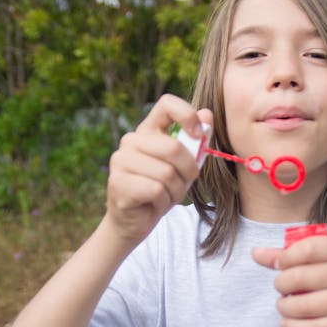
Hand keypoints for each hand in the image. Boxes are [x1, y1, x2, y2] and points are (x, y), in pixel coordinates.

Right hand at [104, 94, 212, 245]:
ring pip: (167, 173)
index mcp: (148, 130)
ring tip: (166, 196)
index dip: (188, 115)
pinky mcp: (118, 183)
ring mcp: (120, 161)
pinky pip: (157, 190)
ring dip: (176, 191)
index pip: (167, 104)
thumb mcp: (183, 166)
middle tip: (183, 183)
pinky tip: (154, 204)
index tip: (199, 135)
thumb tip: (208, 114)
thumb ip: (195, 142)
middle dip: (188, 171)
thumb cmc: (161, 189)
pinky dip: (164, 202)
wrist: (134, 222)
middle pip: (174, 148)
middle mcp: (130, 141)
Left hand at [252, 234, 326, 326]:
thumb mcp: (324, 265)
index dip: (286, 258)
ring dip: (285, 309)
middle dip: (281, 285)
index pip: (308, 248)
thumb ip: (291, 257)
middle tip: (281, 291)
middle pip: (301, 277)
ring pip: (304, 305)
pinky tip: (288, 324)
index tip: (279, 267)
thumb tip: (255, 252)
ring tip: (284, 308)